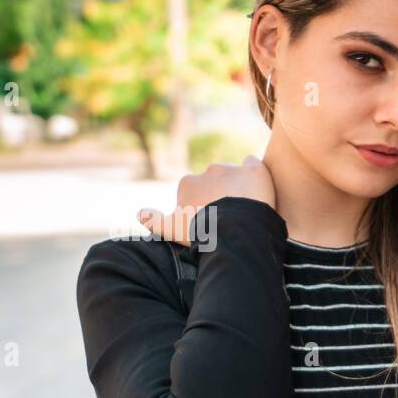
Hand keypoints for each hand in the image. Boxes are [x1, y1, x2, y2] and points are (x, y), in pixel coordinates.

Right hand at [137, 155, 277, 245]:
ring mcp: (231, 168)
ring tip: (248, 208)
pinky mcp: (253, 169)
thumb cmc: (200, 232)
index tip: (210, 220)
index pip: (195, 190)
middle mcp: (207, 171)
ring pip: (235, 174)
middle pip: (215, 181)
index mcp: (188, 183)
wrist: (232, 231)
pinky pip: (253, 164)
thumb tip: (139, 213)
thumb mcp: (172, 229)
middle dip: (221, 194)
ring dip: (239, 186)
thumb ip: (154, 220)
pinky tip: (259, 189)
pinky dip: (255, 174)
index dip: (202, 205)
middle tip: (231, 216)